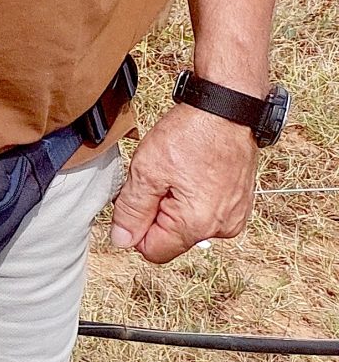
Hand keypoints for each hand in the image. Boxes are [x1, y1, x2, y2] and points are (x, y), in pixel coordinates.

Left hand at [106, 102, 259, 264]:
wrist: (228, 110)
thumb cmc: (191, 135)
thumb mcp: (146, 171)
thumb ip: (132, 210)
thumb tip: (122, 240)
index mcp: (197, 225)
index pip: (153, 251)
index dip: (136, 228)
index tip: (137, 198)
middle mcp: (222, 228)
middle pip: (170, 238)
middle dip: (155, 213)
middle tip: (157, 179)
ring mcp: (234, 216)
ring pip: (186, 224)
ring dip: (173, 204)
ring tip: (177, 172)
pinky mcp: (239, 204)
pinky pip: (205, 212)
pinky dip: (192, 197)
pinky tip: (192, 172)